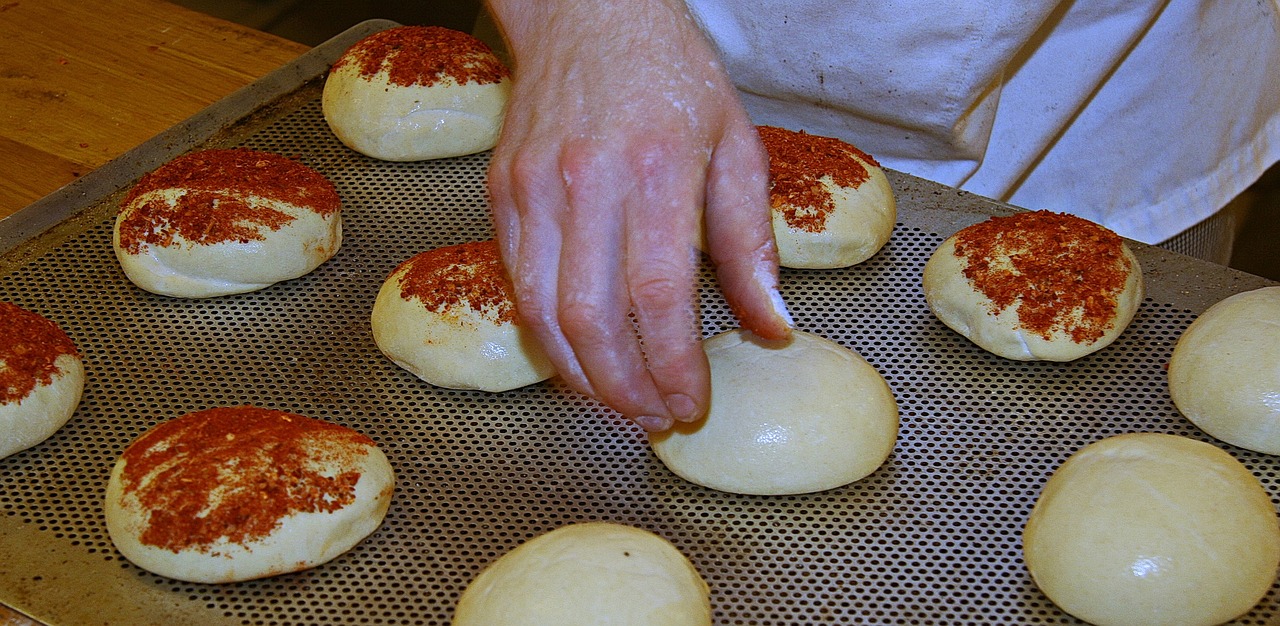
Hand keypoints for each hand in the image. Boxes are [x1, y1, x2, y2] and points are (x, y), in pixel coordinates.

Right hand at [485, 0, 791, 430]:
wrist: (588, 13)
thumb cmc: (670, 74)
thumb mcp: (735, 146)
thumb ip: (750, 243)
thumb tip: (772, 324)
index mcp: (657, 168)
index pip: (658, 294)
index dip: (673, 364)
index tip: (690, 402)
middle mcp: (587, 180)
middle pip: (593, 317)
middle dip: (624, 388)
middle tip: (653, 419)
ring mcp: (534, 188)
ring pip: (544, 312)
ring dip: (580, 376)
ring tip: (616, 404)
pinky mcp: (502, 193)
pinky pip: (517, 284)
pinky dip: (546, 336)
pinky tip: (578, 359)